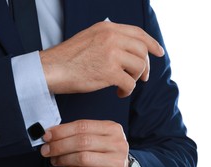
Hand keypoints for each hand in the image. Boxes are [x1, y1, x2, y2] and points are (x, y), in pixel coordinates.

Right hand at [40, 21, 163, 97]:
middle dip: (146, 66)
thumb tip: (125, 51)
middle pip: (142, 50)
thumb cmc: (67, 58)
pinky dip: (127, 90)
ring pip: (139, 66)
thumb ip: (107, 40)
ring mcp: (111, 54)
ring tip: (124, 85)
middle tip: (143, 77)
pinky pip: (130, 83)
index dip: (151, 43)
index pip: (138, 33)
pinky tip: (120, 93)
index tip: (159, 52)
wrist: (51, 69)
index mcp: (107, 28)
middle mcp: (112, 38)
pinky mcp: (109, 72)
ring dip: (135, 79)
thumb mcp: (89, 38)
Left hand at [40, 120, 129, 166]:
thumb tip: (51, 134)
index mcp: (112, 129)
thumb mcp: (97, 137)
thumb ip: (77, 133)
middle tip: (46, 149)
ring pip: (82, 158)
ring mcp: (115, 162)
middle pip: (82, 141)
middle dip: (59, 145)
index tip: (47, 135)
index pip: (82, 126)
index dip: (61, 131)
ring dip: (63, 159)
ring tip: (55, 160)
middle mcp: (116, 144)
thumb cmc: (104, 153)